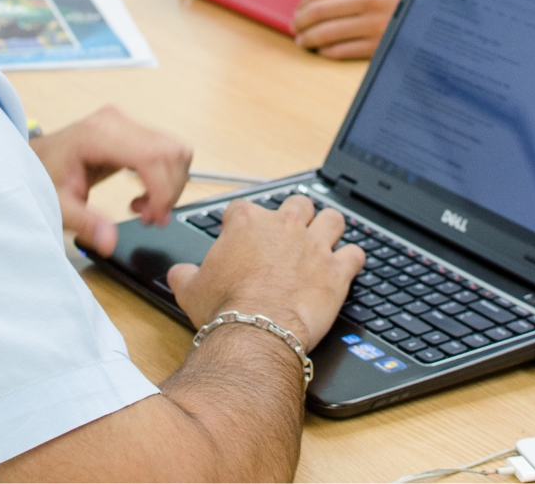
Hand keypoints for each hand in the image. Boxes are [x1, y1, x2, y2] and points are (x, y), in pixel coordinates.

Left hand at [31, 105, 191, 257]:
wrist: (36, 158)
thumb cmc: (44, 176)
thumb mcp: (60, 205)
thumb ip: (86, 224)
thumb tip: (110, 242)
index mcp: (98, 134)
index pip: (151, 156)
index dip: (163, 190)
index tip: (156, 218)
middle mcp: (116, 121)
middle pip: (170, 152)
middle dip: (170, 190)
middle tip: (151, 218)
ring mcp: (126, 123)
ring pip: (174, 151)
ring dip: (170, 185)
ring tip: (145, 207)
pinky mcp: (133, 131)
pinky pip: (167, 151)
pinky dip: (166, 177)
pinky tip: (144, 193)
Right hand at [167, 195, 364, 349]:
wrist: (256, 331)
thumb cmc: (224, 308)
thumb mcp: (190, 289)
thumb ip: (185, 274)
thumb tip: (179, 273)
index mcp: (246, 222)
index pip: (245, 207)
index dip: (243, 221)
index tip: (242, 235)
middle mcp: (283, 225)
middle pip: (297, 203)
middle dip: (296, 216)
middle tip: (291, 235)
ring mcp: (313, 245)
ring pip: (332, 219)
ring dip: (329, 228)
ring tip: (325, 240)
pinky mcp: (336, 269)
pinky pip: (355, 253)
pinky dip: (352, 259)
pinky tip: (347, 265)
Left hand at [293, 0, 409, 58]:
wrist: (440, 10)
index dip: (304, 2)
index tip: (298, 9)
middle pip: (319, 11)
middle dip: (300, 21)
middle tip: (295, 26)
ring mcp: (376, 22)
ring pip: (327, 33)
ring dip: (308, 38)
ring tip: (303, 40)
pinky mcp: (380, 44)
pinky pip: (342, 50)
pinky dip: (326, 51)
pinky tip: (322, 49)